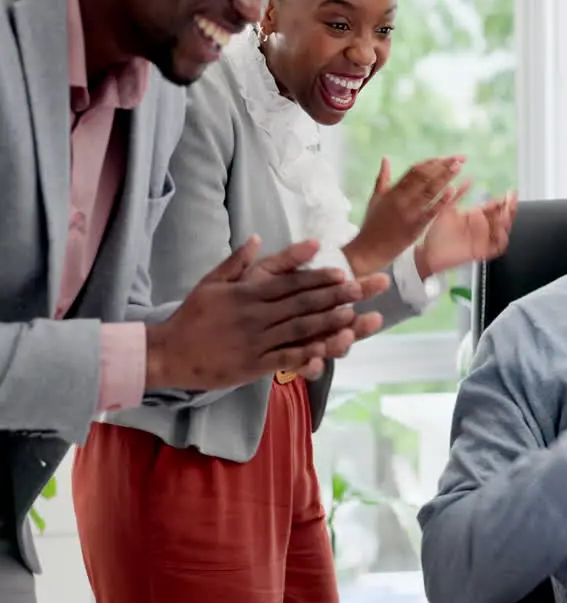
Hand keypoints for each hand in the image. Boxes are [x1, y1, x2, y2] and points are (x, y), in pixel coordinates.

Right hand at [145, 236, 390, 389]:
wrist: (167, 352)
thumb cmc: (192, 316)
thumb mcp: (211, 281)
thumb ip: (238, 260)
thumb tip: (259, 237)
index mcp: (247, 293)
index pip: (289, 283)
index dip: (317, 277)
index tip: (343, 273)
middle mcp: (254, 315)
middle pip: (301, 303)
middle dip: (334, 296)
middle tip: (362, 289)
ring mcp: (255, 341)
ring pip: (298, 330)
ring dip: (328, 322)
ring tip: (354, 316)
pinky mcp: (252, 364)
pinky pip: (285, 358)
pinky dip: (308, 354)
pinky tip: (329, 351)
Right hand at [344, 156, 465, 276]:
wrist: (369, 250)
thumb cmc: (371, 225)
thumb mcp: (375, 199)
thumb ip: (382, 178)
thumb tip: (386, 159)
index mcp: (392, 191)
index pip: (414, 171)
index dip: (431, 162)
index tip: (445, 157)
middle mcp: (401, 199)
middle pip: (425, 177)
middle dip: (443, 166)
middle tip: (459, 158)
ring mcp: (409, 213)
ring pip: (430, 190)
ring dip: (445, 177)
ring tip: (459, 167)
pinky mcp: (415, 227)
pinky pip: (431, 211)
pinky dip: (442, 200)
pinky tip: (453, 190)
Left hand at [415, 191, 517, 276]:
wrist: (429, 252)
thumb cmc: (437, 231)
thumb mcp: (447, 209)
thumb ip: (458, 195)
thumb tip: (468, 179)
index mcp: (476, 216)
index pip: (495, 207)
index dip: (504, 200)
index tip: (509, 193)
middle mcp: (482, 227)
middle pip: (503, 218)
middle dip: (509, 209)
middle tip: (511, 201)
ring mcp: (483, 239)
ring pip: (502, 231)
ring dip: (507, 222)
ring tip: (506, 214)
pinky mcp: (481, 251)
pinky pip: (497, 247)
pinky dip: (501, 240)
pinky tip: (501, 232)